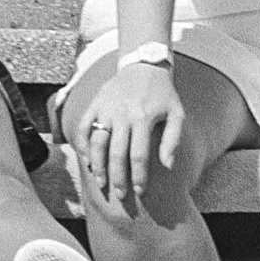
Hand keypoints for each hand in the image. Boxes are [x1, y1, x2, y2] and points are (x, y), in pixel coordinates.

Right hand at [76, 59, 184, 212]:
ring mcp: (106, 108)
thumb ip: (173, 140)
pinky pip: (84, 127)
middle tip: (120, 195)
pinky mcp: (95, 103)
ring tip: (101, 183)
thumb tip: (167, 166)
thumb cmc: (163, 94)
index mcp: (144, 117)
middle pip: (116, 153)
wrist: (144, 65)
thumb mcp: (176, 113)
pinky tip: (88, 161)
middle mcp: (122, 113)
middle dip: (118, 177)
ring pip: (97, 142)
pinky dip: (83, 145)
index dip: (138, 176)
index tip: (139, 191)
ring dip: (97, 165)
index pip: (139, 154)